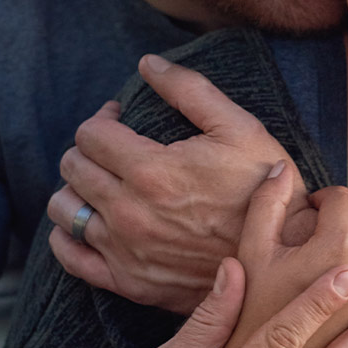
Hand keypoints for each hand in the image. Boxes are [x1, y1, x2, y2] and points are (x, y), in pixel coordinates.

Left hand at [47, 54, 310, 313]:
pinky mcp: (129, 283)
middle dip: (90, 148)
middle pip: (73, 167)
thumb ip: (189, 90)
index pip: (90, 134)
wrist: (283, 261)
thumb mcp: (241, 128)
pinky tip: (91, 220)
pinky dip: (68, 235)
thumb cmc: (266, 189)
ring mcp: (126, 252)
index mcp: (152, 171)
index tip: (122, 119)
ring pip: (64, 209)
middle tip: (116, 147)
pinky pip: (70, 257)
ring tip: (105, 182)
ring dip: (77, 188)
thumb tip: (147, 63)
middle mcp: (129, 214)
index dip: (104, 118)